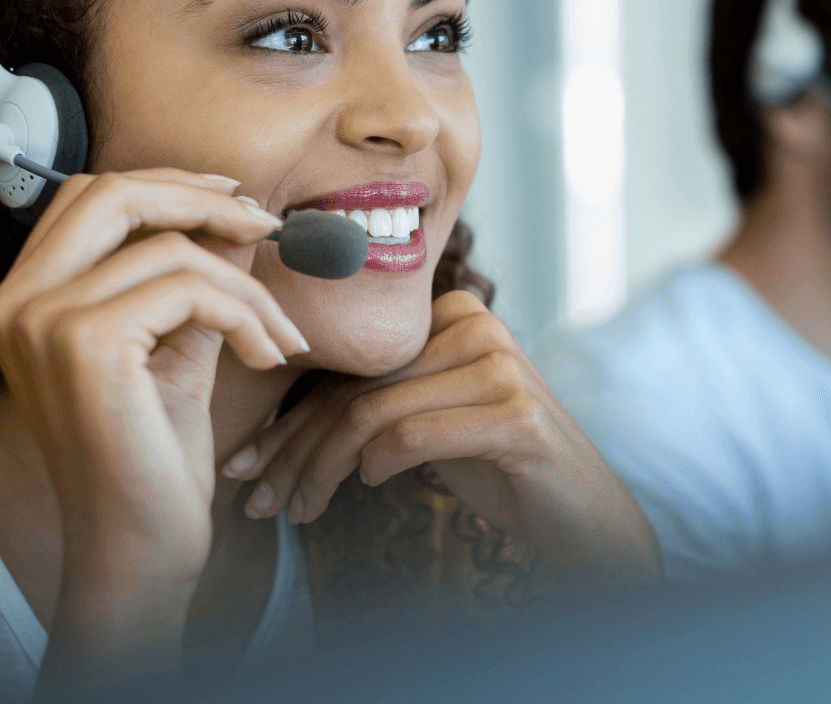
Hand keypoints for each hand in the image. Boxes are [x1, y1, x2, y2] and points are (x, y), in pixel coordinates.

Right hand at [0, 169, 307, 671]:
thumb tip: (239, 214)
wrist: (138, 544)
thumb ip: (194, 278)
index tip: (235, 204)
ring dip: (247, 287)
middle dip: (200, 199)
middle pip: (112, 193)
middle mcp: (15, 302)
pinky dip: (246, 316)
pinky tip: (267, 357)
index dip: (167, 186)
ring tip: (279, 336)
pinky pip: (191, 288)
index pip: (90, 196)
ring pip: (171, 249)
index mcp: (23, 299)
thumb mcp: (176, 346)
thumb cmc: (153, 455)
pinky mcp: (85, 345)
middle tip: (265, 228)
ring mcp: (42, 321)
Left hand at [224, 290, 660, 589]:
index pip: (350, 367)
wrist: (585, 516)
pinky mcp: (516, 415)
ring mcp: (501, 367)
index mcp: (454, 315)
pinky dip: (377, 466)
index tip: (245, 464)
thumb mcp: (434, 423)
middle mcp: (478, 326)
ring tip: (296, 512)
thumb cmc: (501, 470)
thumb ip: (381, 403)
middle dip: (293, 450)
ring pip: (373, 414)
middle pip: (355, 388)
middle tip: (254, 499)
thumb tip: (279, 429)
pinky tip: (368, 488)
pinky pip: (412, 435)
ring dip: (321, 471)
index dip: (289, 418)